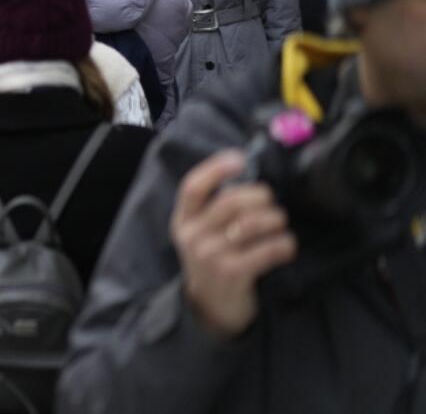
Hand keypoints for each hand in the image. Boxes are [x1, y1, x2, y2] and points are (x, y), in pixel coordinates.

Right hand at [171, 151, 296, 338]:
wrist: (210, 308)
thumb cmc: (213, 261)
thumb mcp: (201, 234)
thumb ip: (214, 210)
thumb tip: (250, 179)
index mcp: (183, 220)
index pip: (193, 187)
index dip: (216, 169)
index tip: (239, 160)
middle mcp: (193, 236)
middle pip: (230, 201)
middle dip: (260, 196)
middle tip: (271, 202)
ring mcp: (211, 255)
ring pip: (251, 223)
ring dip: (275, 219)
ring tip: (280, 224)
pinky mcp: (232, 273)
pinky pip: (267, 250)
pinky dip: (284, 244)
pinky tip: (287, 246)